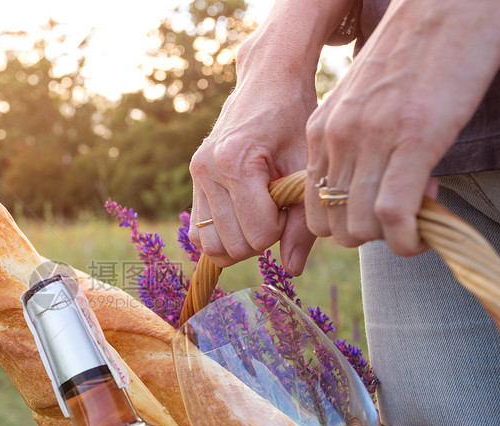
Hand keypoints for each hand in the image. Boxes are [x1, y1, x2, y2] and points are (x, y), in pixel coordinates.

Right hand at [188, 0, 356, 273]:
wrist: (268, 81)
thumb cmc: (294, 118)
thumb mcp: (306, 166)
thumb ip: (303, 221)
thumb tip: (292, 269)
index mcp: (235, 162)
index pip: (259, 234)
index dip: (282, 228)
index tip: (290, 201)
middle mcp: (206, 170)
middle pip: (232, 246)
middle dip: (261, 238)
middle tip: (278, 207)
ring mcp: (195, 176)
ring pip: (211, 246)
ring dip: (241, 240)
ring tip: (261, 211)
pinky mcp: (193, 180)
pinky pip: (199, 234)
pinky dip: (223, 234)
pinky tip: (244, 213)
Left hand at [304, 0, 499, 255]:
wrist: (449, 6)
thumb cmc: (415, 55)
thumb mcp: (366, 102)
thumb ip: (357, 142)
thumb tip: (367, 188)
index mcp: (322, 129)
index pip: (311, 204)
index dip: (340, 225)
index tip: (374, 219)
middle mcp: (337, 137)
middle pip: (330, 225)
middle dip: (363, 237)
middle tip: (397, 224)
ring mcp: (372, 140)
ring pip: (358, 227)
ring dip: (388, 241)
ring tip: (414, 226)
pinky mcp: (412, 140)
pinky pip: (393, 215)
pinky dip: (406, 240)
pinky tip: (419, 237)